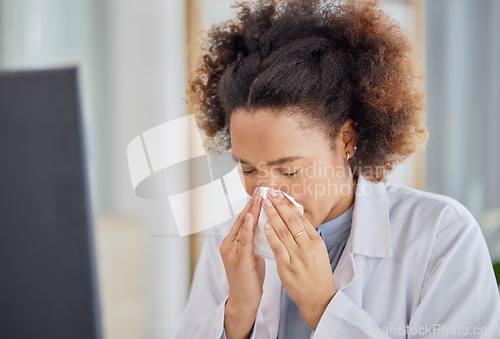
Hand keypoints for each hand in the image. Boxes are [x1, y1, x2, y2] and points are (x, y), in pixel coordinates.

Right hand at [220, 187, 264, 313]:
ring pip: (243, 227)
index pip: (242, 220)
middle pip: (241, 220)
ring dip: (252, 211)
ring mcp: (231, 252)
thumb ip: (255, 241)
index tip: (260, 193)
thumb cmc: (250, 278)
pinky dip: (249, 227)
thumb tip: (266, 226)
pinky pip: (245, 240)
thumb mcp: (252, 255)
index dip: (251, 206)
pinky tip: (253, 217)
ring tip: (259, 198)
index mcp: (231, 242)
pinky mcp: (238, 260)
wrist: (244, 300)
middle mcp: (228, 244)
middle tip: (260, 190)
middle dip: (251, 204)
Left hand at [262, 189, 336, 328]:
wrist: (320, 299)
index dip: (289, 204)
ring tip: (265, 203)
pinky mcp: (288, 267)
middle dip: (280, 204)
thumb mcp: (318, 252)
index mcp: (316, 241)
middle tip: (270, 192)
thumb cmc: (318, 275)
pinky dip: (271, 235)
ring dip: (273, 215)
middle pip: (292, 220)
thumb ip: (307, 237)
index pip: (301, 217)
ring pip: (284, 230)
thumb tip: (297, 220)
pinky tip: (265, 225)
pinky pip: (278, 247)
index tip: (280, 194)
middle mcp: (308, 246)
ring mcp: (298, 256)